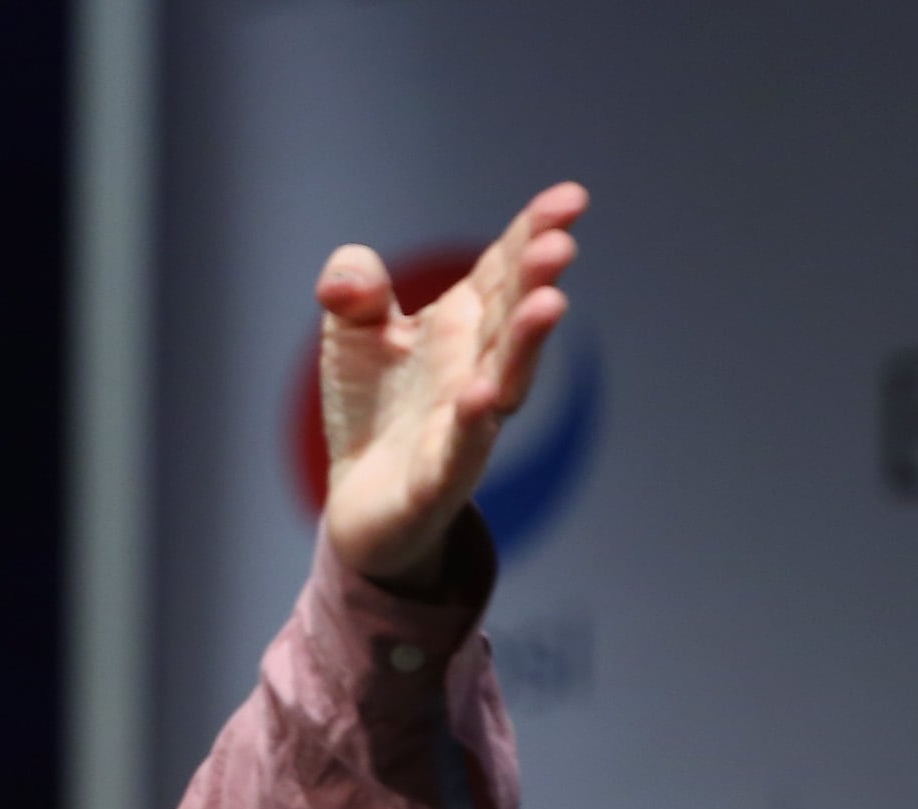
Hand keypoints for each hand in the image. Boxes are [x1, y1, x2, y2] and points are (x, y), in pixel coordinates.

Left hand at [317, 182, 588, 590]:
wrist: (361, 502)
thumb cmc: (372, 408)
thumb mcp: (351, 333)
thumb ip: (352, 290)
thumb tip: (346, 278)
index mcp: (464, 323)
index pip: (504, 269)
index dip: (534, 233)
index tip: (571, 199)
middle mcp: (477, 368)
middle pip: (512, 319)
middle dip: (537, 280)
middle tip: (560, 244)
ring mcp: (465, 424)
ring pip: (506, 380)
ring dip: (527, 344)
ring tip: (549, 304)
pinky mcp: (437, 479)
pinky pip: (460, 449)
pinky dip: (473, 423)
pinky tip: (482, 395)